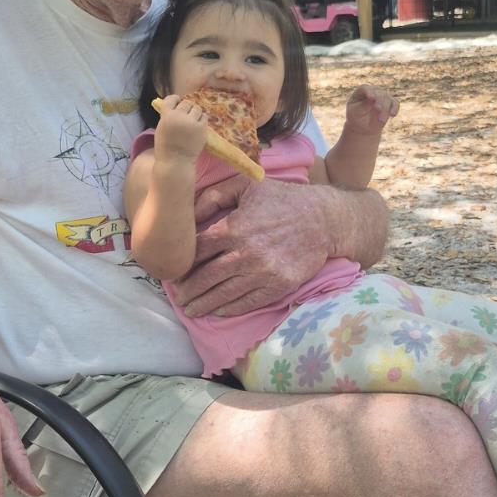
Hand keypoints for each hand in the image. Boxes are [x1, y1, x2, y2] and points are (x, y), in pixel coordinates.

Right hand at [154, 94, 210, 161]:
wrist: (175, 162)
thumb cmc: (165, 147)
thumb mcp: (161, 128)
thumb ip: (167, 116)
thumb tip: (175, 106)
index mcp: (167, 116)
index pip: (171, 99)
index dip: (175, 100)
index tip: (177, 103)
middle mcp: (180, 116)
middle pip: (186, 103)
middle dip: (185, 107)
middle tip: (185, 115)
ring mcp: (192, 122)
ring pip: (197, 108)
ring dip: (194, 112)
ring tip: (192, 119)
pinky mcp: (202, 128)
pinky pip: (204, 116)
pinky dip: (201, 119)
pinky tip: (197, 125)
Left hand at [170, 175, 335, 319]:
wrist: (323, 219)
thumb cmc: (282, 199)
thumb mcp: (246, 185)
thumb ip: (213, 197)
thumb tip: (186, 214)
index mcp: (234, 228)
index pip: (198, 251)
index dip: (182, 263)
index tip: (173, 272)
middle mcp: (246, 253)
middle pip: (206, 277)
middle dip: (188, 290)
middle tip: (178, 298)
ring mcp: (264, 272)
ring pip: (224, 294)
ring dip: (204, 304)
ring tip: (191, 309)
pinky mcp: (279, 285)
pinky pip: (248, 302)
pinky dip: (230, 309)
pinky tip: (217, 311)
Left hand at [344, 86, 398, 133]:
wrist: (363, 126)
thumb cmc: (356, 117)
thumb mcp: (355, 113)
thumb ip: (362, 106)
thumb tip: (372, 100)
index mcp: (362, 91)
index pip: (365, 89)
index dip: (369, 92)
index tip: (371, 98)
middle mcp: (373, 91)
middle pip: (378, 93)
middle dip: (379, 102)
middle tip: (378, 110)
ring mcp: (383, 95)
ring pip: (387, 98)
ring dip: (385, 109)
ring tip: (381, 121)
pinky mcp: (391, 102)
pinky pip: (395, 103)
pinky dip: (395, 108)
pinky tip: (392, 115)